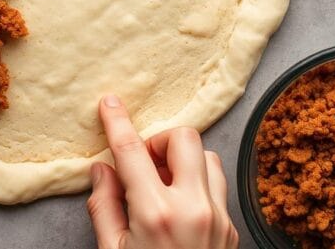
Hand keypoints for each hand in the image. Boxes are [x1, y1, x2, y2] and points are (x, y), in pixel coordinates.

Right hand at [87, 95, 238, 248]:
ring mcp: (219, 219)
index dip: (117, 122)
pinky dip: (197, 187)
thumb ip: (103, 207)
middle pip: (185, 138)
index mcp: (156, 214)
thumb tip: (103, 171)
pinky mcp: (232, 230)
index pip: (132, 151)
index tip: (110, 104)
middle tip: (145, 164)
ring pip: (208, 157)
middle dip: (160, 142)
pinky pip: (217, 187)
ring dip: (183, 162)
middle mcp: (194, 210)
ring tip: (163, 186)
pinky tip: (179, 208)